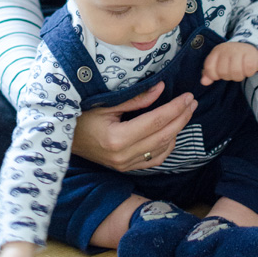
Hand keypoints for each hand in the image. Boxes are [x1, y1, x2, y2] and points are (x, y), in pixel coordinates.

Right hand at [71, 80, 197, 170]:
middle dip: (181, 118)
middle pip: (163, 136)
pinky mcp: (126, 168)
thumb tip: (161, 88)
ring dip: (177, 131)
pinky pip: (154, 160)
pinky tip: (172, 132)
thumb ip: (135, 98)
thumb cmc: (81, 116)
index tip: (187, 96)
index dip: (175, 108)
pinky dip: (167, 146)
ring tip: (186, 113)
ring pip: (162, 150)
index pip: (156, 121)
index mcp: (118, 138)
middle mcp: (123, 155)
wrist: (64, 139)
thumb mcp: (105, 103)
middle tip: (192, 102)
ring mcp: (125, 165)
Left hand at [201, 41, 257, 85]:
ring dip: (238, 76)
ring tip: (240, 71)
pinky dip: (248, 73)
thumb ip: (210, 72)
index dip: (213, 75)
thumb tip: (203, 82)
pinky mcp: (251, 55)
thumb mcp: (218, 62)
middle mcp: (227, 50)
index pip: (209, 67)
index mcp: (217, 51)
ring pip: (235, 73)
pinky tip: (248, 69)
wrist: (249, 48)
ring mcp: (239, 51)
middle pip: (223, 72)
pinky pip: (248, 71)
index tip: (218, 76)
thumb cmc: (231, 58)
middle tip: (232, 72)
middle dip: (228, 76)